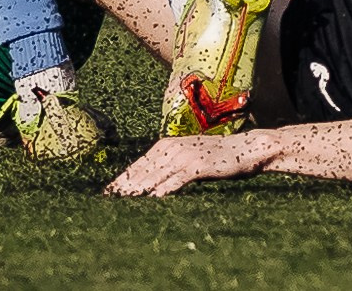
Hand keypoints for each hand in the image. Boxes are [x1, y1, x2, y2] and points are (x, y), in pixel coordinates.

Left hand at [105, 132, 273, 195]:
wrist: (246, 149)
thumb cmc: (217, 157)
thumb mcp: (189, 158)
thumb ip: (169, 168)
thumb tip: (150, 186)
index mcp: (165, 145)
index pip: (137, 166)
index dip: (121, 181)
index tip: (105, 195)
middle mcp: (171, 148)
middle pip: (141, 172)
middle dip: (122, 189)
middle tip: (105, 204)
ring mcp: (183, 156)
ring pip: (153, 177)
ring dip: (136, 192)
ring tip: (121, 206)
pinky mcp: (196, 165)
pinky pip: (174, 181)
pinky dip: (161, 192)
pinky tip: (151, 201)